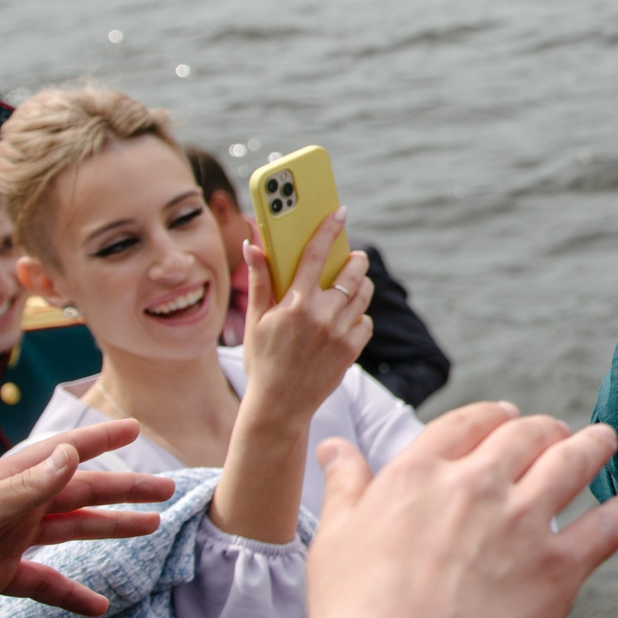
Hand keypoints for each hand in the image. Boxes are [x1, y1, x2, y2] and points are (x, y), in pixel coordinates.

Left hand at [0, 421, 172, 617]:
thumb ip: (27, 487)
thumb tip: (72, 455)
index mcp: (8, 481)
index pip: (64, 453)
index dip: (99, 440)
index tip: (135, 429)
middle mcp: (14, 506)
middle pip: (80, 493)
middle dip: (123, 490)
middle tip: (166, 490)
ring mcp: (6, 540)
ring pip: (71, 531)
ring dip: (109, 530)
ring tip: (150, 529)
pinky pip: (44, 582)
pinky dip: (71, 592)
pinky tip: (98, 606)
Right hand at [239, 211, 372, 430]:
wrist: (279, 406)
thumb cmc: (263, 360)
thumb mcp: (256, 320)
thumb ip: (259, 280)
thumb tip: (252, 245)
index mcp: (295, 303)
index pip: (316, 254)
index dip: (329, 228)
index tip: (340, 212)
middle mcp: (321, 314)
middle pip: (352, 271)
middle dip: (355, 259)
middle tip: (352, 257)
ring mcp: (340, 333)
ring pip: (363, 294)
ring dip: (360, 285)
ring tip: (349, 287)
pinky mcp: (352, 350)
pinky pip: (365, 321)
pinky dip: (359, 316)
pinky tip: (346, 320)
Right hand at [306, 406, 617, 617]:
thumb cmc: (355, 614)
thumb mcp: (335, 539)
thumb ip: (346, 486)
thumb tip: (334, 447)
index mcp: (421, 474)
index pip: (469, 423)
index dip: (494, 417)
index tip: (506, 418)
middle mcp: (477, 486)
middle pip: (527, 436)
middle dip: (546, 430)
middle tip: (558, 433)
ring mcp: (523, 524)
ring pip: (573, 463)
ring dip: (594, 446)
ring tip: (606, 440)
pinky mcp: (558, 569)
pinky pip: (606, 527)